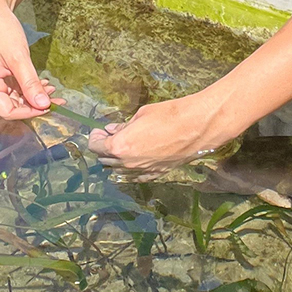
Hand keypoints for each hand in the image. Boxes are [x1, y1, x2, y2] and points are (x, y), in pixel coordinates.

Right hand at [0, 0, 58, 119]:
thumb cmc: (0, 30)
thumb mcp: (18, 57)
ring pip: (15, 99)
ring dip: (34, 96)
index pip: (8, 111)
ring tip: (52, 90)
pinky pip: (14, 89)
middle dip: (34, 105)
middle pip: (12, 107)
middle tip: (57, 100)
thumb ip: (30, 83)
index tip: (48, 107)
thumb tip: (43, 105)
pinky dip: (28, 88)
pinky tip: (43, 83)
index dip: (29, 112)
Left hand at [87, 93, 231, 177]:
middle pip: (106, 160)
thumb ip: (123, 126)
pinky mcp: (156, 174)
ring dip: (116, 159)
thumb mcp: (141, 115)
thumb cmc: (169, 115)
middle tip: (108, 137)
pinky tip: (134, 160)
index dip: (95, 138)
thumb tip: (112, 130)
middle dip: (104, 148)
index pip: (97, 147)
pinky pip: (137, 176)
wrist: (197, 127)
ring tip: (121, 146)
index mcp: (121, 146)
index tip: (98, 131)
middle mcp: (129, 163)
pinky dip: (131, 169)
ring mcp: (143, 171)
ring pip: (120, 170)